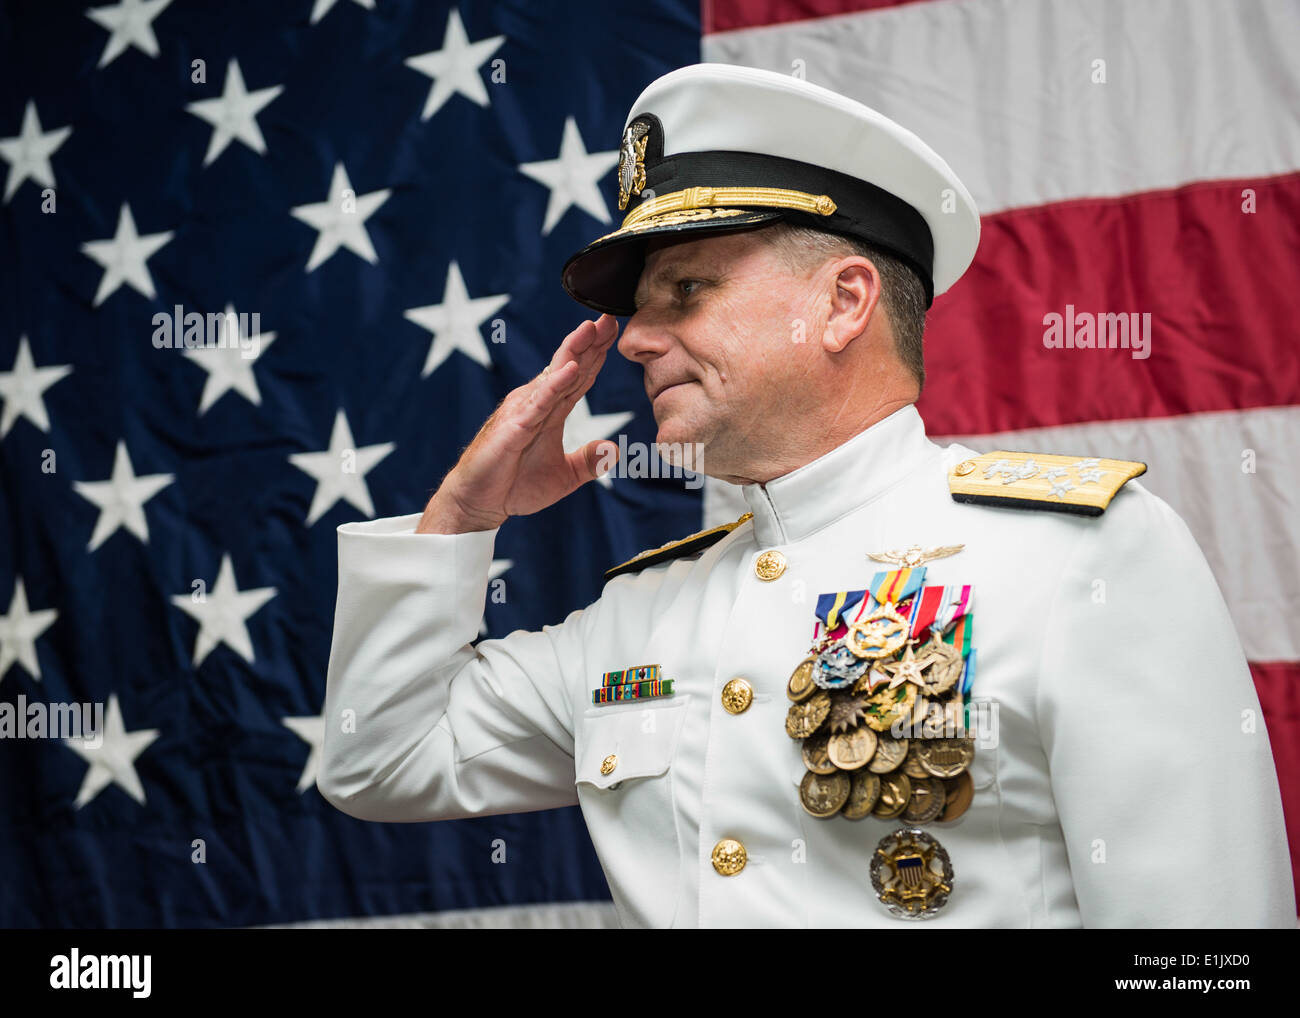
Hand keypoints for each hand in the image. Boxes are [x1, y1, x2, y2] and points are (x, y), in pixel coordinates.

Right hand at [416, 315, 621, 533]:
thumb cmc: (513, 485)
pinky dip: (555, 385)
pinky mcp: (514, 428)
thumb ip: (588, 462)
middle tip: (609, 317)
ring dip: (574, 352)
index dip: (596, 354)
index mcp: (549, 410)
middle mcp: (536, 403)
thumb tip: (613, 450)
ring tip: (592, 329)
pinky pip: (539, 403)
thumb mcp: (563, 477)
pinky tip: (572, 368)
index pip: (578, 376)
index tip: (614, 330)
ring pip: (553, 377)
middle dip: (589, 342)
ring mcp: (524, 412)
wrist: (478, 503)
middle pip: (567, 366)